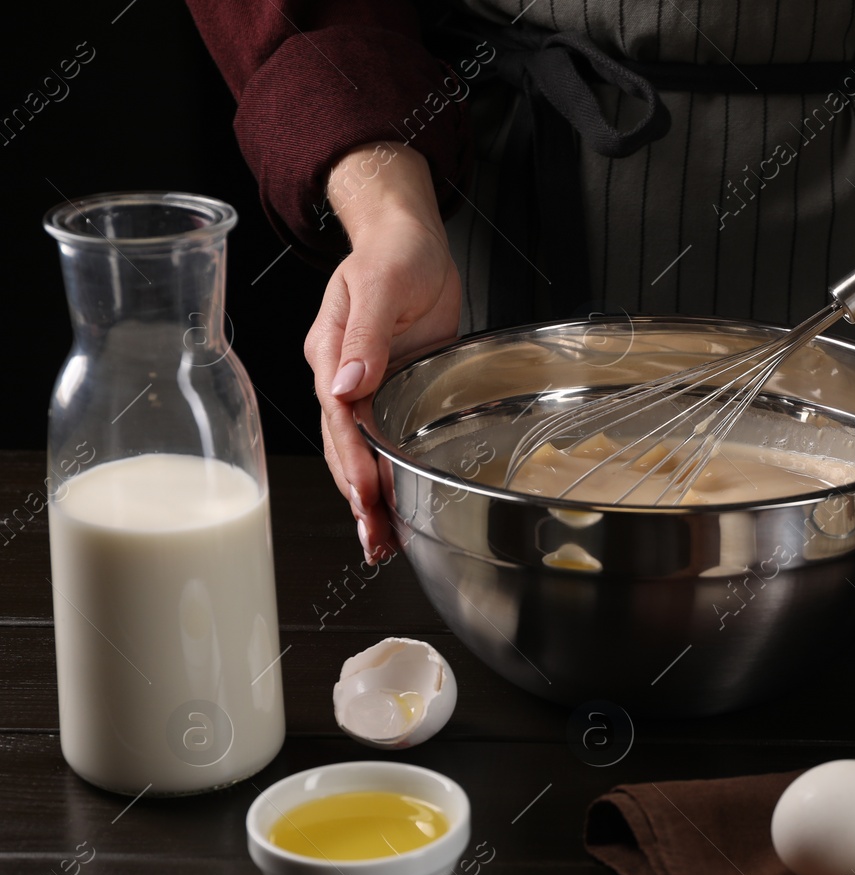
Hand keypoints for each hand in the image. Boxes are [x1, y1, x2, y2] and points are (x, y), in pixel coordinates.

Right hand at [305, 142, 460, 562]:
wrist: (410, 241)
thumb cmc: (395, 253)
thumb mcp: (382, 283)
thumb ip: (366, 335)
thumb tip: (348, 383)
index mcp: (331, 352)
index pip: (339, 416)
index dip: (352, 458)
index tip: (364, 492)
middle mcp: (342, 377)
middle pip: (343, 446)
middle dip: (356, 495)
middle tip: (373, 537)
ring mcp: (365, 388)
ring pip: (360, 452)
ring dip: (368, 498)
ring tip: (379, 541)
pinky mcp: (391, 393)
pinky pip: (383, 442)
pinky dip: (387, 477)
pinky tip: (393, 509)